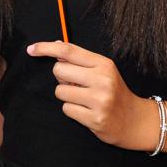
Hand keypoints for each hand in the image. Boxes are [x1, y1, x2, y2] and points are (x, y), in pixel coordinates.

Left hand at [27, 40, 155, 150]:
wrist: (135, 120)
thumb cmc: (114, 92)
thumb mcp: (102, 70)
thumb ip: (80, 60)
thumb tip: (56, 46)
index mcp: (103, 64)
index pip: (68, 50)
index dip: (46, 48)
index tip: (31, 50)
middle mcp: (102, 80)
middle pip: (59, 70)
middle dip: (62, 78)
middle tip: (77, 84)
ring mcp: (99, 100)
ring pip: (60, 91)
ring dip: (67, 96)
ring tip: (84, 99)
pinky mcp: (95, 118)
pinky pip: (67, 109)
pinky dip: (72, 110)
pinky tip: (86, 111)